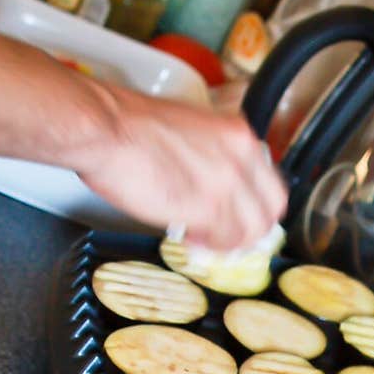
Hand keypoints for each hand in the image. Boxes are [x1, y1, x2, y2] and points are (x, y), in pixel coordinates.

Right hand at [76, 84, 286, 252]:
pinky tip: (192, 239)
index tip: (243, 217)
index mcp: (238, 134)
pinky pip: (225, 241)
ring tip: (205, 240)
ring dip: (229, 241)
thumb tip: (215, 187)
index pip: (270, 183)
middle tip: (231, 237)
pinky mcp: (208, 208)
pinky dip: (210, 247)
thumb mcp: (189, 127)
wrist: (104, 128)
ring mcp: (227, 183)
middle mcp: (241, 156)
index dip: (256, 207)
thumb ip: (212, 155)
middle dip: (252, 229)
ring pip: (251, 231)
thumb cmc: (129, 126)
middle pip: (270, 210)